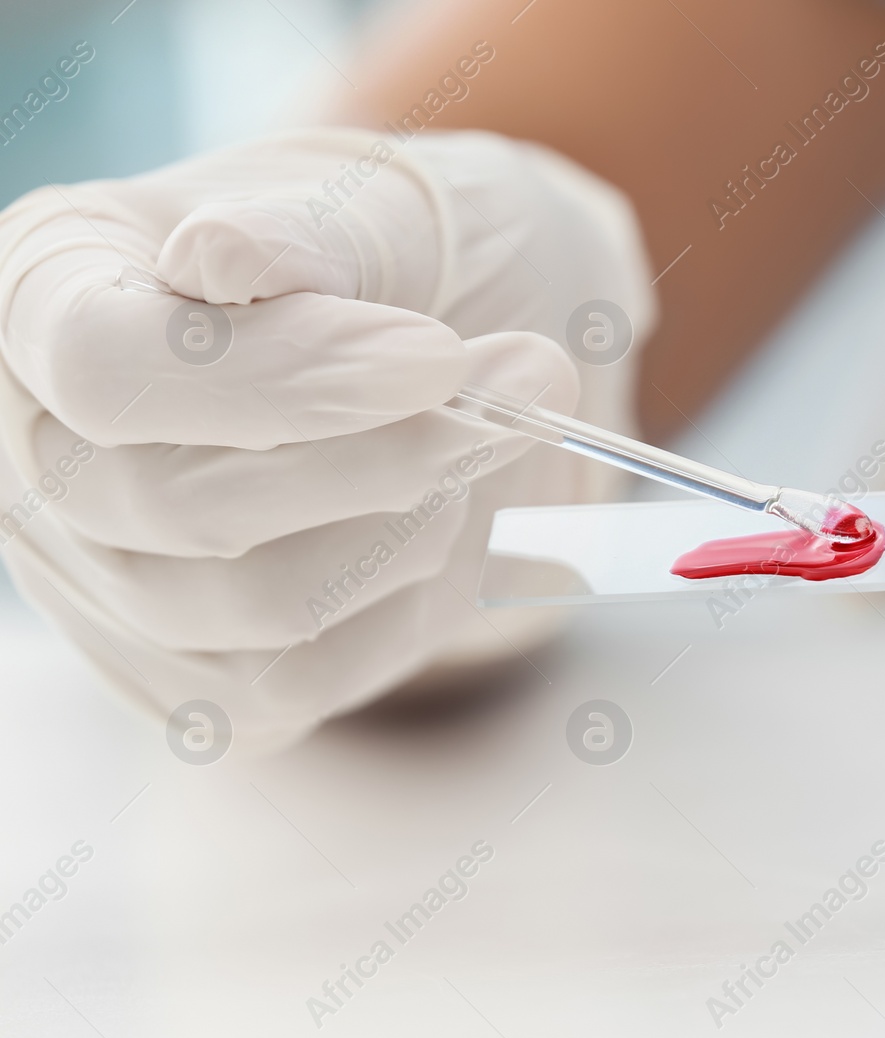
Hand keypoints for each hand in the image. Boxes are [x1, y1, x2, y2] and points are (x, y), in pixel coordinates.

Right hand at [0, 127, 654, 751]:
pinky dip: (414, 609)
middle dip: (388, 457)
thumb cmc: (416, 252)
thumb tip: (219, 259)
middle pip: (181, 506)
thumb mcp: (382, 200)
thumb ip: (308, 235)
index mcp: (50, 290)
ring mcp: (110, 579)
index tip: (435, 357)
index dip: (281, 375)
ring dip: (420, 528)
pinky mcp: (194, 673)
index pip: (108, 365)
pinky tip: (456, 527)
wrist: (481, 347)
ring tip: (494, 442)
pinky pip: (305, 684)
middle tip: (530, 380)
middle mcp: (48, 449)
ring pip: (255, 610)